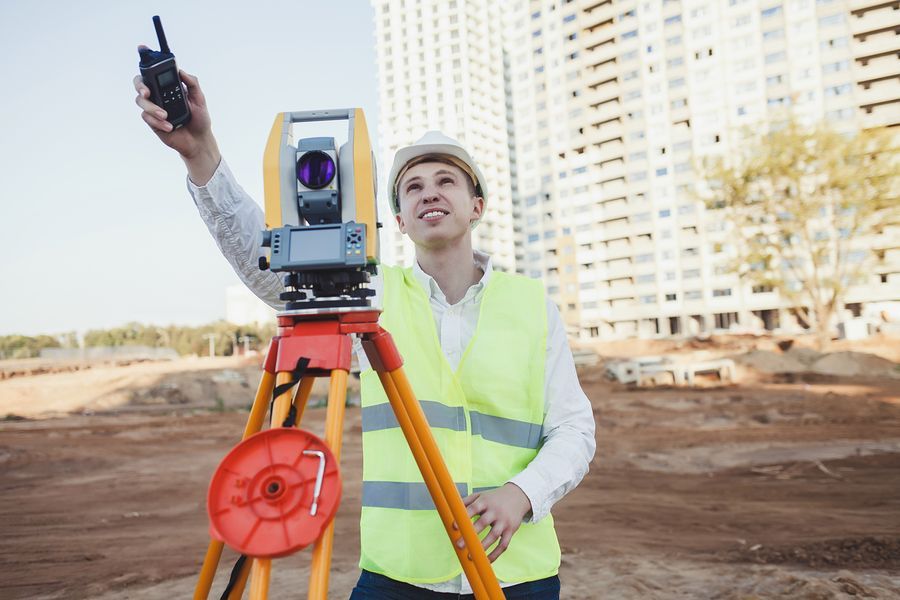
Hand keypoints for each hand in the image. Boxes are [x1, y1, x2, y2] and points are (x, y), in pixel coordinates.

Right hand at [132, 48, 217, 162]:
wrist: (199, 140)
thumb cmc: (200, 119)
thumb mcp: (200, 99)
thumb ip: (192, 83)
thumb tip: (181, 71)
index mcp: (168, 87)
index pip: (154, 72)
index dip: (146, 58)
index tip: (142, 48)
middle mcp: (158, 95)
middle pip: (139, 83)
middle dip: (140, 85)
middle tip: (147, 92)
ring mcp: (153, 108)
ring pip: (140, 101)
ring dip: (152, 108)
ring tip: (165, 115)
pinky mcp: (152, 121)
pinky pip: (147, 117)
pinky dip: (158, 121)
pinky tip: (169, 126)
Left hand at [455, 483, 532, 561]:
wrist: (518, 496)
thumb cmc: (494, 497)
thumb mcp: (481, 495)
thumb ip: (466, 501)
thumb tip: (450, 509)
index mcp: (486, 501)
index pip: (474, 508)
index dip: (464, 516)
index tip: (454, 526)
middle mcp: (496, 511)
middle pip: (483, 523)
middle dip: (471, 535)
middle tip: (459, 545)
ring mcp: (504, 521)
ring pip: (494, 535)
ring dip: (482, 547)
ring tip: (470, 557)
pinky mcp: (511, 530)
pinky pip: (504, 544)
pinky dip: (496, 554)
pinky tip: (487, 560)